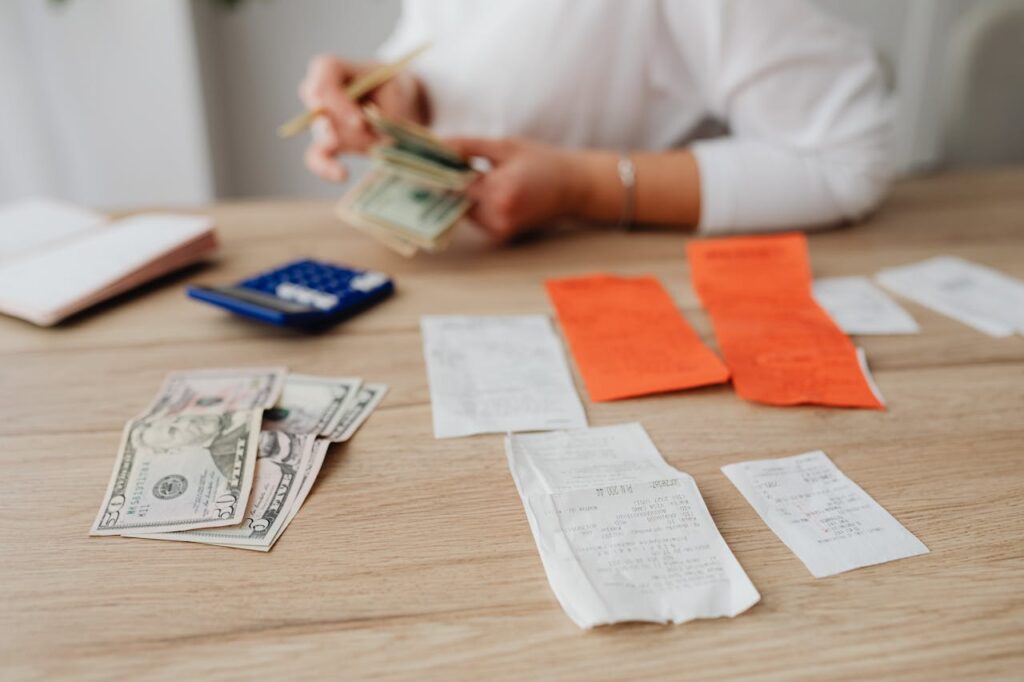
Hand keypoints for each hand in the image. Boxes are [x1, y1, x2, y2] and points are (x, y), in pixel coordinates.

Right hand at [298, 54, 425, 181]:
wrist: (398, 102)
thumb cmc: (393, 89)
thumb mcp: (396, 92)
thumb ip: (384, 113)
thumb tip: (377, 141)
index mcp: (331, 70)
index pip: (322, 82)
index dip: (336, 103)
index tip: (359, 121)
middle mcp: (319, 94)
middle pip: (319, 111)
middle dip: (346, 127)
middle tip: (372, 135)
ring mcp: (321, 120)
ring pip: (325, 136)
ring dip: (355, 143)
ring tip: (380, 142)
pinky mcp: (327, 143)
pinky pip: (316, 157)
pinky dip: (326, 167)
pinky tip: (342, 174)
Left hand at [445, 137, 581, 241]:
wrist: (572, 187)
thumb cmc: (541, 161)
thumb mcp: (505, 146)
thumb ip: (468, 146)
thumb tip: (436, 144)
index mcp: (500, 191)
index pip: (454, 183)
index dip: (439, 170)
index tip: (426, 159)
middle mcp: (498, 216)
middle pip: (456, 198)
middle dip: (450, 181)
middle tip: (446, 162)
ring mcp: (499, 229)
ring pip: (464, 209)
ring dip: (463, 193)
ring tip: (473, 173)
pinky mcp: (501, 235)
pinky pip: (476, 217)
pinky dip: (475, 203)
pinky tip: (485, 188)